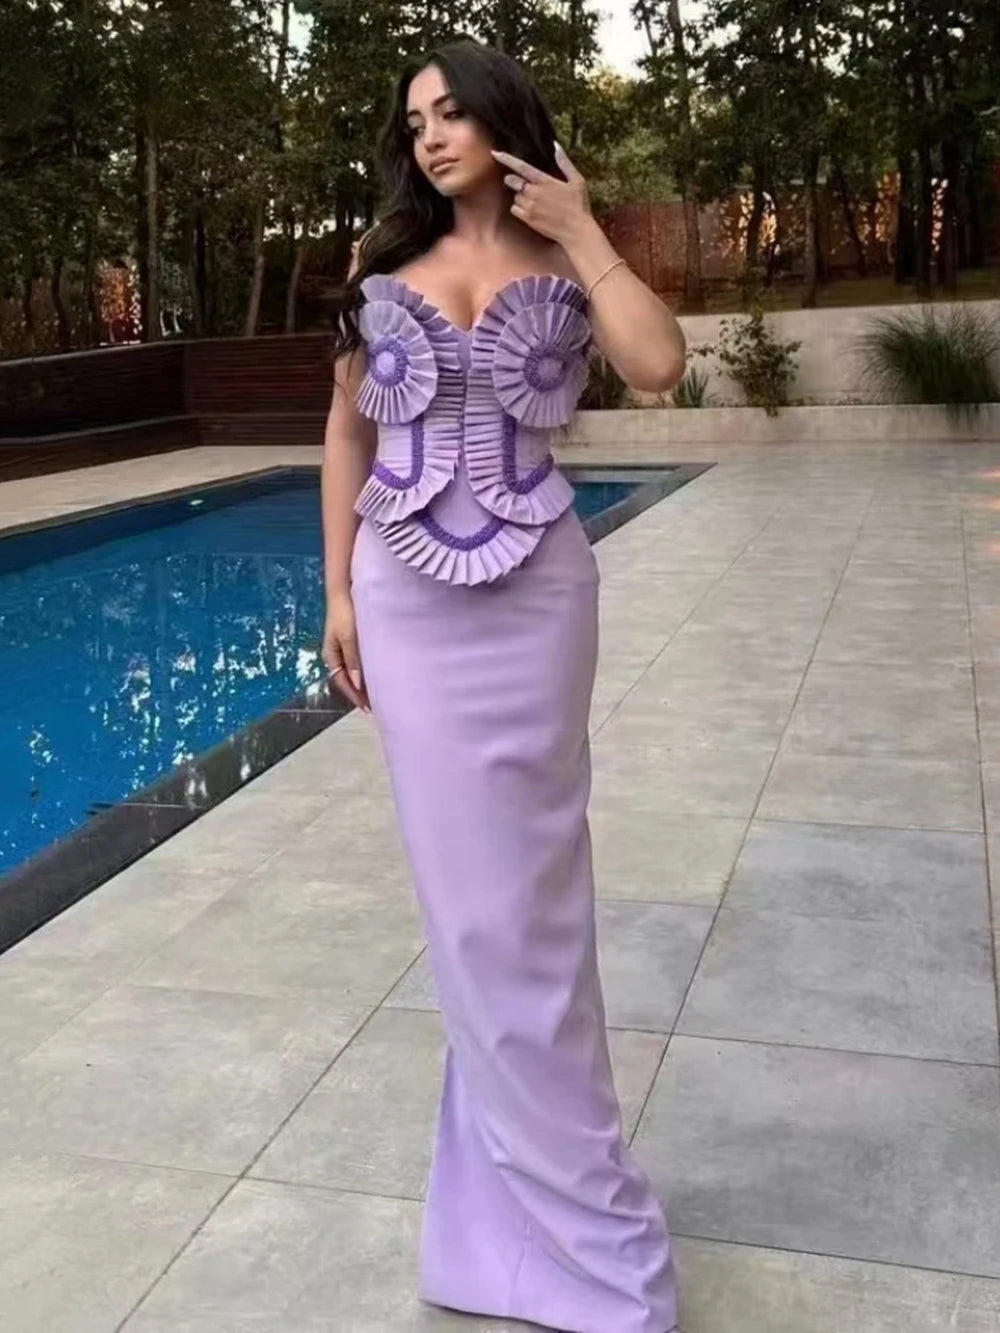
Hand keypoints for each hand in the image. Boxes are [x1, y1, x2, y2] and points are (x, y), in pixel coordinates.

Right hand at [322, 591, 369, 712]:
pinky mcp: (351, 640)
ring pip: (352, 672)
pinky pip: (357, 662)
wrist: (343, 591)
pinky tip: (375, 675)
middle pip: (347, 680)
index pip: (342, 682)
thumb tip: (357, 684)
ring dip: (362, 684)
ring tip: (376, 695)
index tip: (368, 708)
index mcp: (331, 655)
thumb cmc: (345, 613)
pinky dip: (365, 672)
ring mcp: (343, 647)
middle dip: (359, 694)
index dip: (355, 696)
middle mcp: (336, 654)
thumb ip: (354, 660)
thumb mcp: (350, 638)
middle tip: (375, 707)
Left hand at [492, 141, 591, 246]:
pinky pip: (514, 210)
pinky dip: (519, 209)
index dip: (506, 159)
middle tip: (523, 184)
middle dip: (513, 180)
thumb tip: (556, 145)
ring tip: (534, 201)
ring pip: (515, 196)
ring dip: (520, 196)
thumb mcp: (577, 181)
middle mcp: (534, 193)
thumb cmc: (579, 206)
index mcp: (545, 181)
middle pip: (512, 181)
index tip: (495, 153)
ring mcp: (530, 206)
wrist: (576, 231)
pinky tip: (531, 210)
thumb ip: (565, 162)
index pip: (521, 166)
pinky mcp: (528, 219)